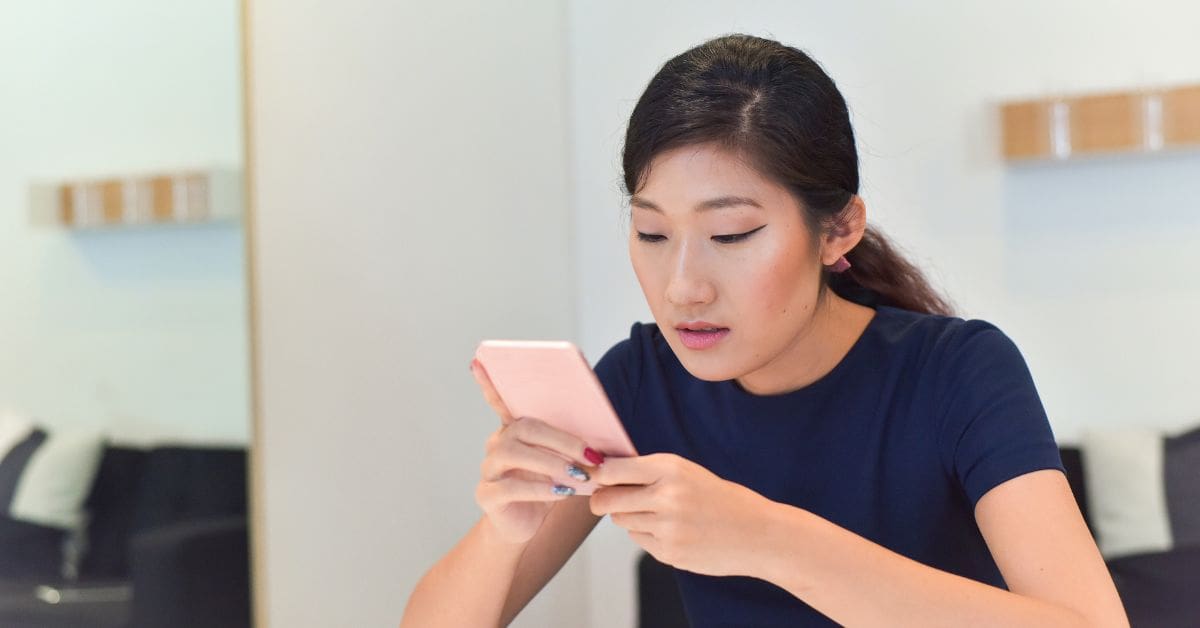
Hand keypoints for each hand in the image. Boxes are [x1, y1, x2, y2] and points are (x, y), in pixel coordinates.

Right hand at [470, 358, 601, 544]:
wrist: (524, 527)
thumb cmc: (547, 490)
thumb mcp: (563, 466)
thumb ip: (575, 450)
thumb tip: (607, 441)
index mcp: (514, 431)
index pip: (500, 401)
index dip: (490, 382)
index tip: (480, 360)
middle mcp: (497, 444)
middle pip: (524, 427)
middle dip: (562, 440)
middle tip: (591, 455)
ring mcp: (489, 468)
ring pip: (512, 452)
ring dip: (552, 463)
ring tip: (578, 476)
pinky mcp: (487, 494)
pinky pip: (510, 486)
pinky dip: (540, 488)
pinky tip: (561, 493)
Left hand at [589, 453, 775, 576]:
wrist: (758, 534)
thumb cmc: (721, 500)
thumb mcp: (688, 473)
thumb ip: (650, 472)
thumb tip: (605, 474)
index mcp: (671, 469)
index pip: (613, 470)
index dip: (599, 474)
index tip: (596, 477)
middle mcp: (667, 497)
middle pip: (607, 499)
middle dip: (602, 500)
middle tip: (604, 499)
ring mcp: (667, 528)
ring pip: (621, 521)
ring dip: (629, 516)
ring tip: (657, 514)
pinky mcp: (669, 552)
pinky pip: (639, 540)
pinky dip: (647, 535)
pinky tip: (672, 531)